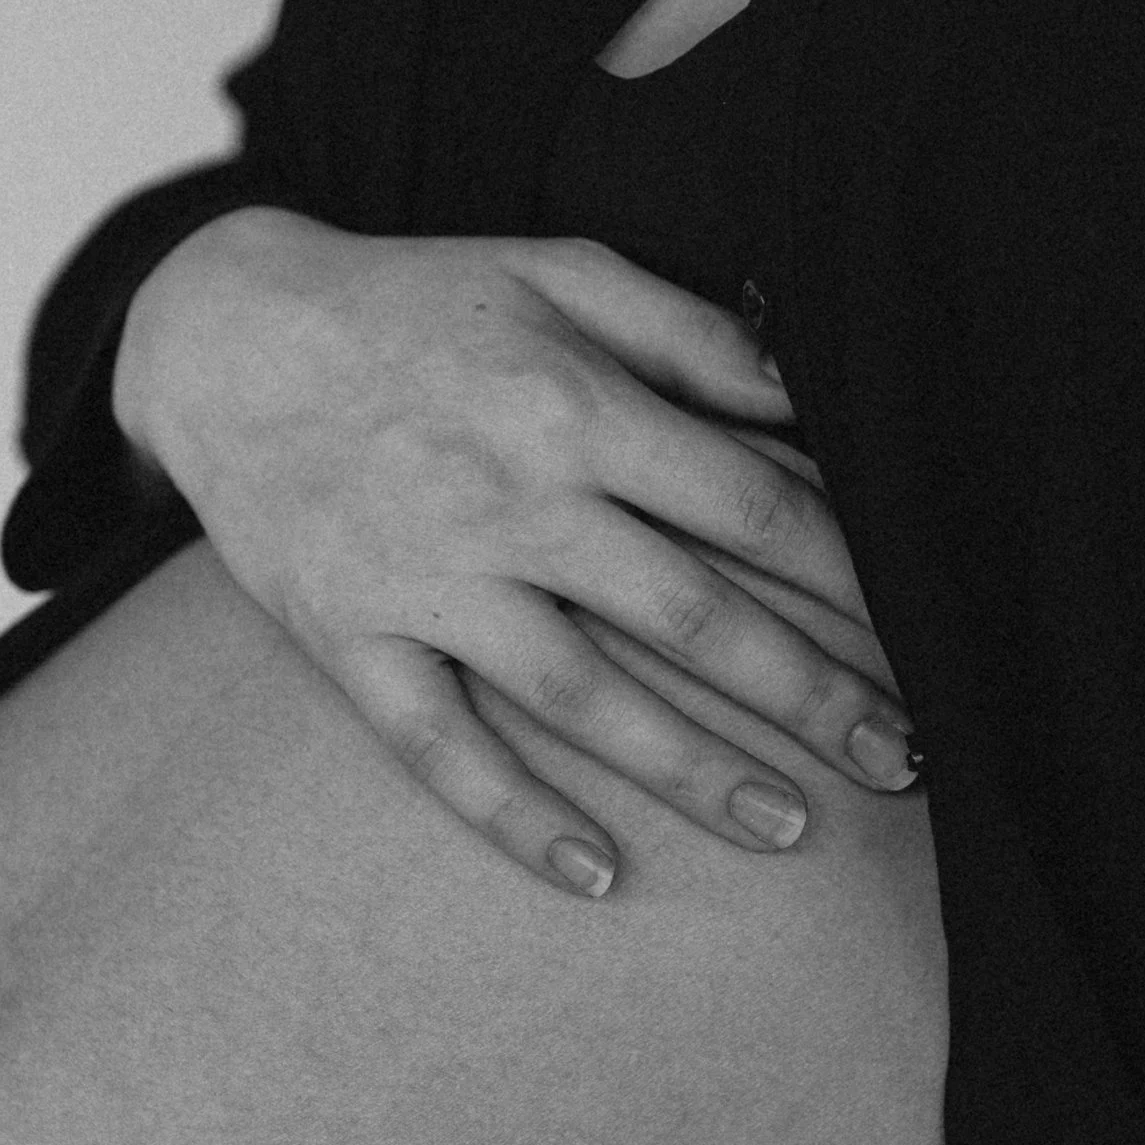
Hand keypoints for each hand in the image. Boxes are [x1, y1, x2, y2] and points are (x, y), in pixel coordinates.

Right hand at [110, 205, 922, 896]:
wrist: (220, 333)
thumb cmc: (415, 302)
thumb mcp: (554, 269)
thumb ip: (686, 331)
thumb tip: (806, 397)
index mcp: (572, 403)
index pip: (746, 502)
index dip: (848, 572)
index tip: (924, 630)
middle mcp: (509, 501)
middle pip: (690, 613)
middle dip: (810, 691)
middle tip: (905, 757)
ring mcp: (427, 579)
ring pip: (583, 696)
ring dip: (694, 770)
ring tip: (794, 826)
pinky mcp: (351, 639)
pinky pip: (440, 747)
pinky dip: (515, 816)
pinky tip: (597, 874)